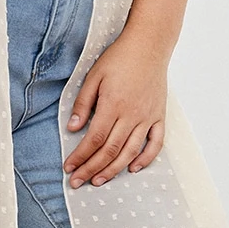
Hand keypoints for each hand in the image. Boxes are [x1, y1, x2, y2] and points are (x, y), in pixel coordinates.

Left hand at [63, 31, 167, 187]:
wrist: (149, 45)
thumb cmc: (119, 58)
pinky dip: (145, 159)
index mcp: (113, 105)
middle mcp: (131, 115)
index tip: (69, 167)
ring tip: (98, 180)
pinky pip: (155, 143)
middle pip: (109, 150)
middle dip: (91, 169)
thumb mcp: (94, 76)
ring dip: (113, 169)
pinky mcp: (159, 116)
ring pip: (130, 152)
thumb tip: (72, 129)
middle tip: (77, 182)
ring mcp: (148, 117)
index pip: (93, 139)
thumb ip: (83, 104)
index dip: (80, 156)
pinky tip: (132, 168)